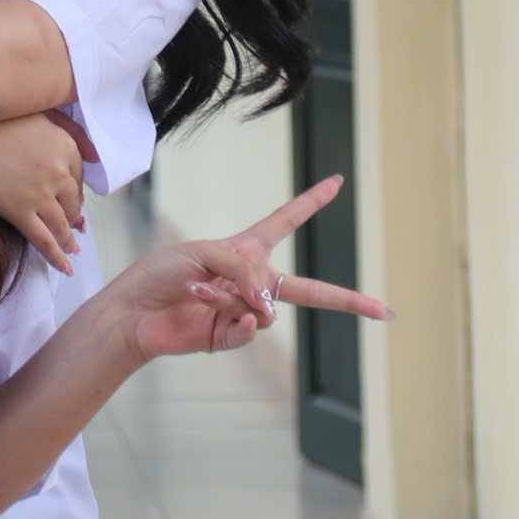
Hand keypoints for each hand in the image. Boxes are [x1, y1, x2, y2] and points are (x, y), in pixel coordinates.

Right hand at [0, 111, 91, 273]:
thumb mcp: (36, 114)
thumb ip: (65, 129)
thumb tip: (90, 154)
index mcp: (65, 146)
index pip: (79, 178)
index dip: (75, 192)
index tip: (71, 200)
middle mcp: (59, 171)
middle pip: (72, 203)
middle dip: (72, 216)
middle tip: (73, 225)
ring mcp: (40, 194)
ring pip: (61, 224)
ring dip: (68, 239)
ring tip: (71, 248)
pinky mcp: (19, 211)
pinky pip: (43, 240)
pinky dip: (56, 256)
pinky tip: (65, 267)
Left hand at [119, 176, 392, 360]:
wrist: (133, 312)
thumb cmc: (160, 272)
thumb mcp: (202, 253)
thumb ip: (242, 269)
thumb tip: (268, 303)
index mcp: (245, 248)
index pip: (286, 221)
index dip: (311, 202)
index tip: (336, 182)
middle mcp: (251, 280)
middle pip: (310, 289)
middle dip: (349, 300)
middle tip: (385, 311)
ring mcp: (245, 311)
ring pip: (266, 307)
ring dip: (232, 297)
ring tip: (199, 292)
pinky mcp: (232, 336)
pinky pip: (251, 328)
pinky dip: (233, 318)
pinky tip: (210, 311)